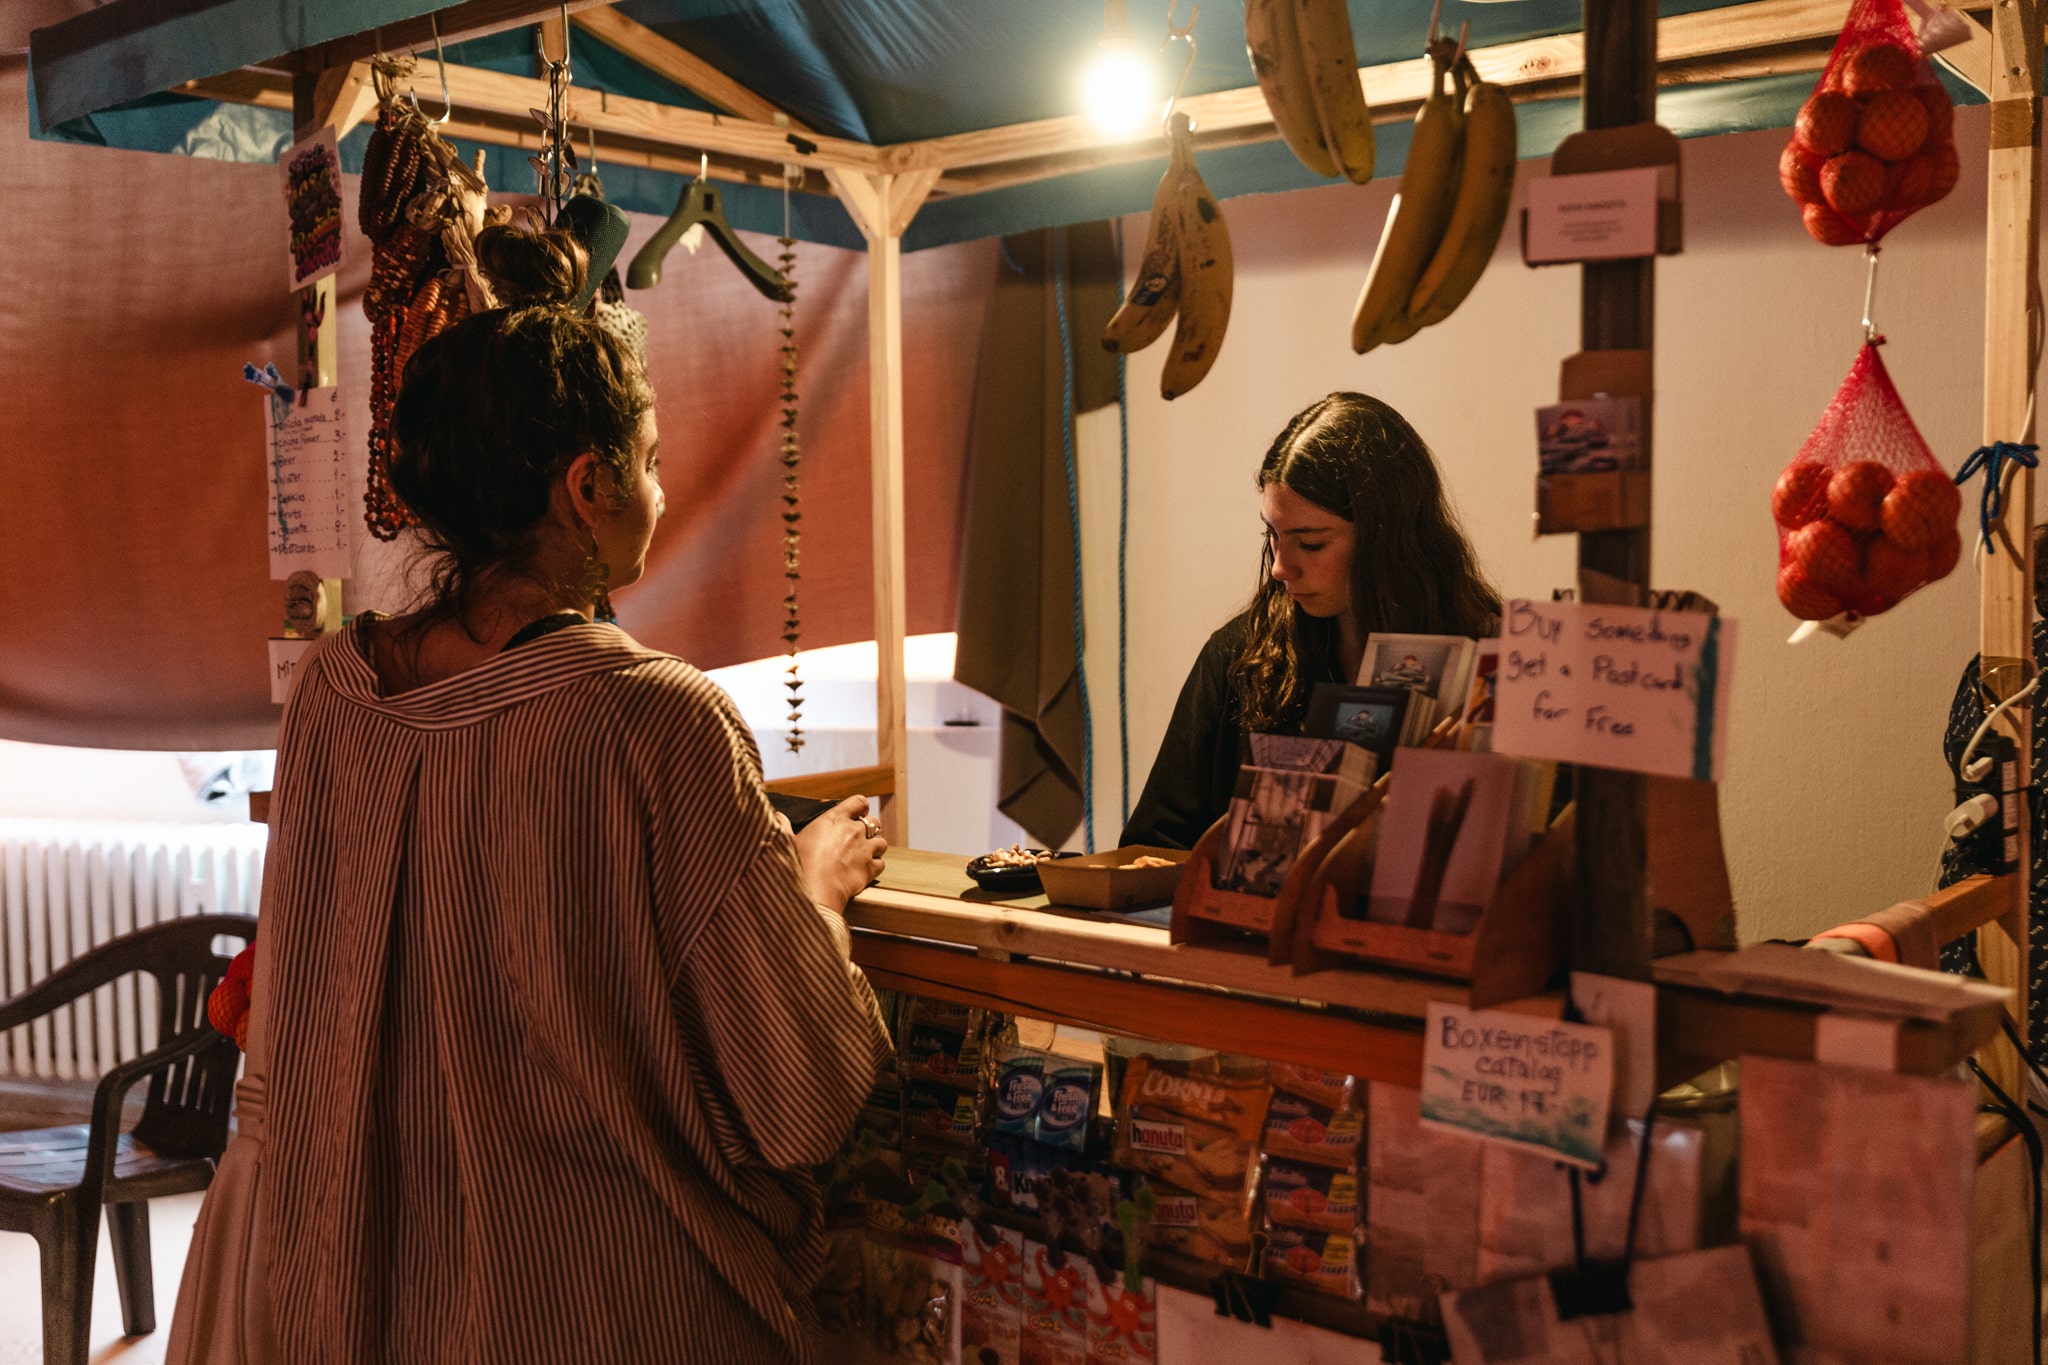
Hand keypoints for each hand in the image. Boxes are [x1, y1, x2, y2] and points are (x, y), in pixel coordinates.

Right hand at [793, 796, 887, 911]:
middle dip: (870, 828)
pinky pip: (881, 863)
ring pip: (881, 842)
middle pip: (874, 822)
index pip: (858, 802)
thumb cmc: (798, 864)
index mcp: (834, 819)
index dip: (860, 807)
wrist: (814, 891)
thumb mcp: (787, 842)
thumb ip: (784, 826)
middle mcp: (853, 830)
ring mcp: (865, 849)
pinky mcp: (870, 869)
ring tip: (865, 854)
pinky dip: (875, 866)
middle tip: (860, 838)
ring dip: (875, 847)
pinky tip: (865, 871)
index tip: (857, 813)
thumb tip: (777, 815)